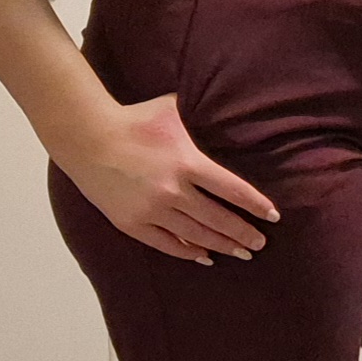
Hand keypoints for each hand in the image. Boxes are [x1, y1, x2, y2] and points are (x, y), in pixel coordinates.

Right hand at [55, 93, 279, 265]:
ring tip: (240, 253)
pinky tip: (203, 257)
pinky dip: (187, 252)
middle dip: (242, 233)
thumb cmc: (134, 120)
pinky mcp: (132, 223)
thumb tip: (224, 104)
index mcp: (187, 162)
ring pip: (196, 235)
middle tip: (260, 244)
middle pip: (217, 219)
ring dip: (221, 246)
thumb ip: (198, 113)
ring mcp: (152, 210)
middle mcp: (173, 191)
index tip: (272, 217)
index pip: (232, 189)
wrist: (89, 138)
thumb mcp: (171, 109)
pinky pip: (166, 244)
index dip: (255, 205)